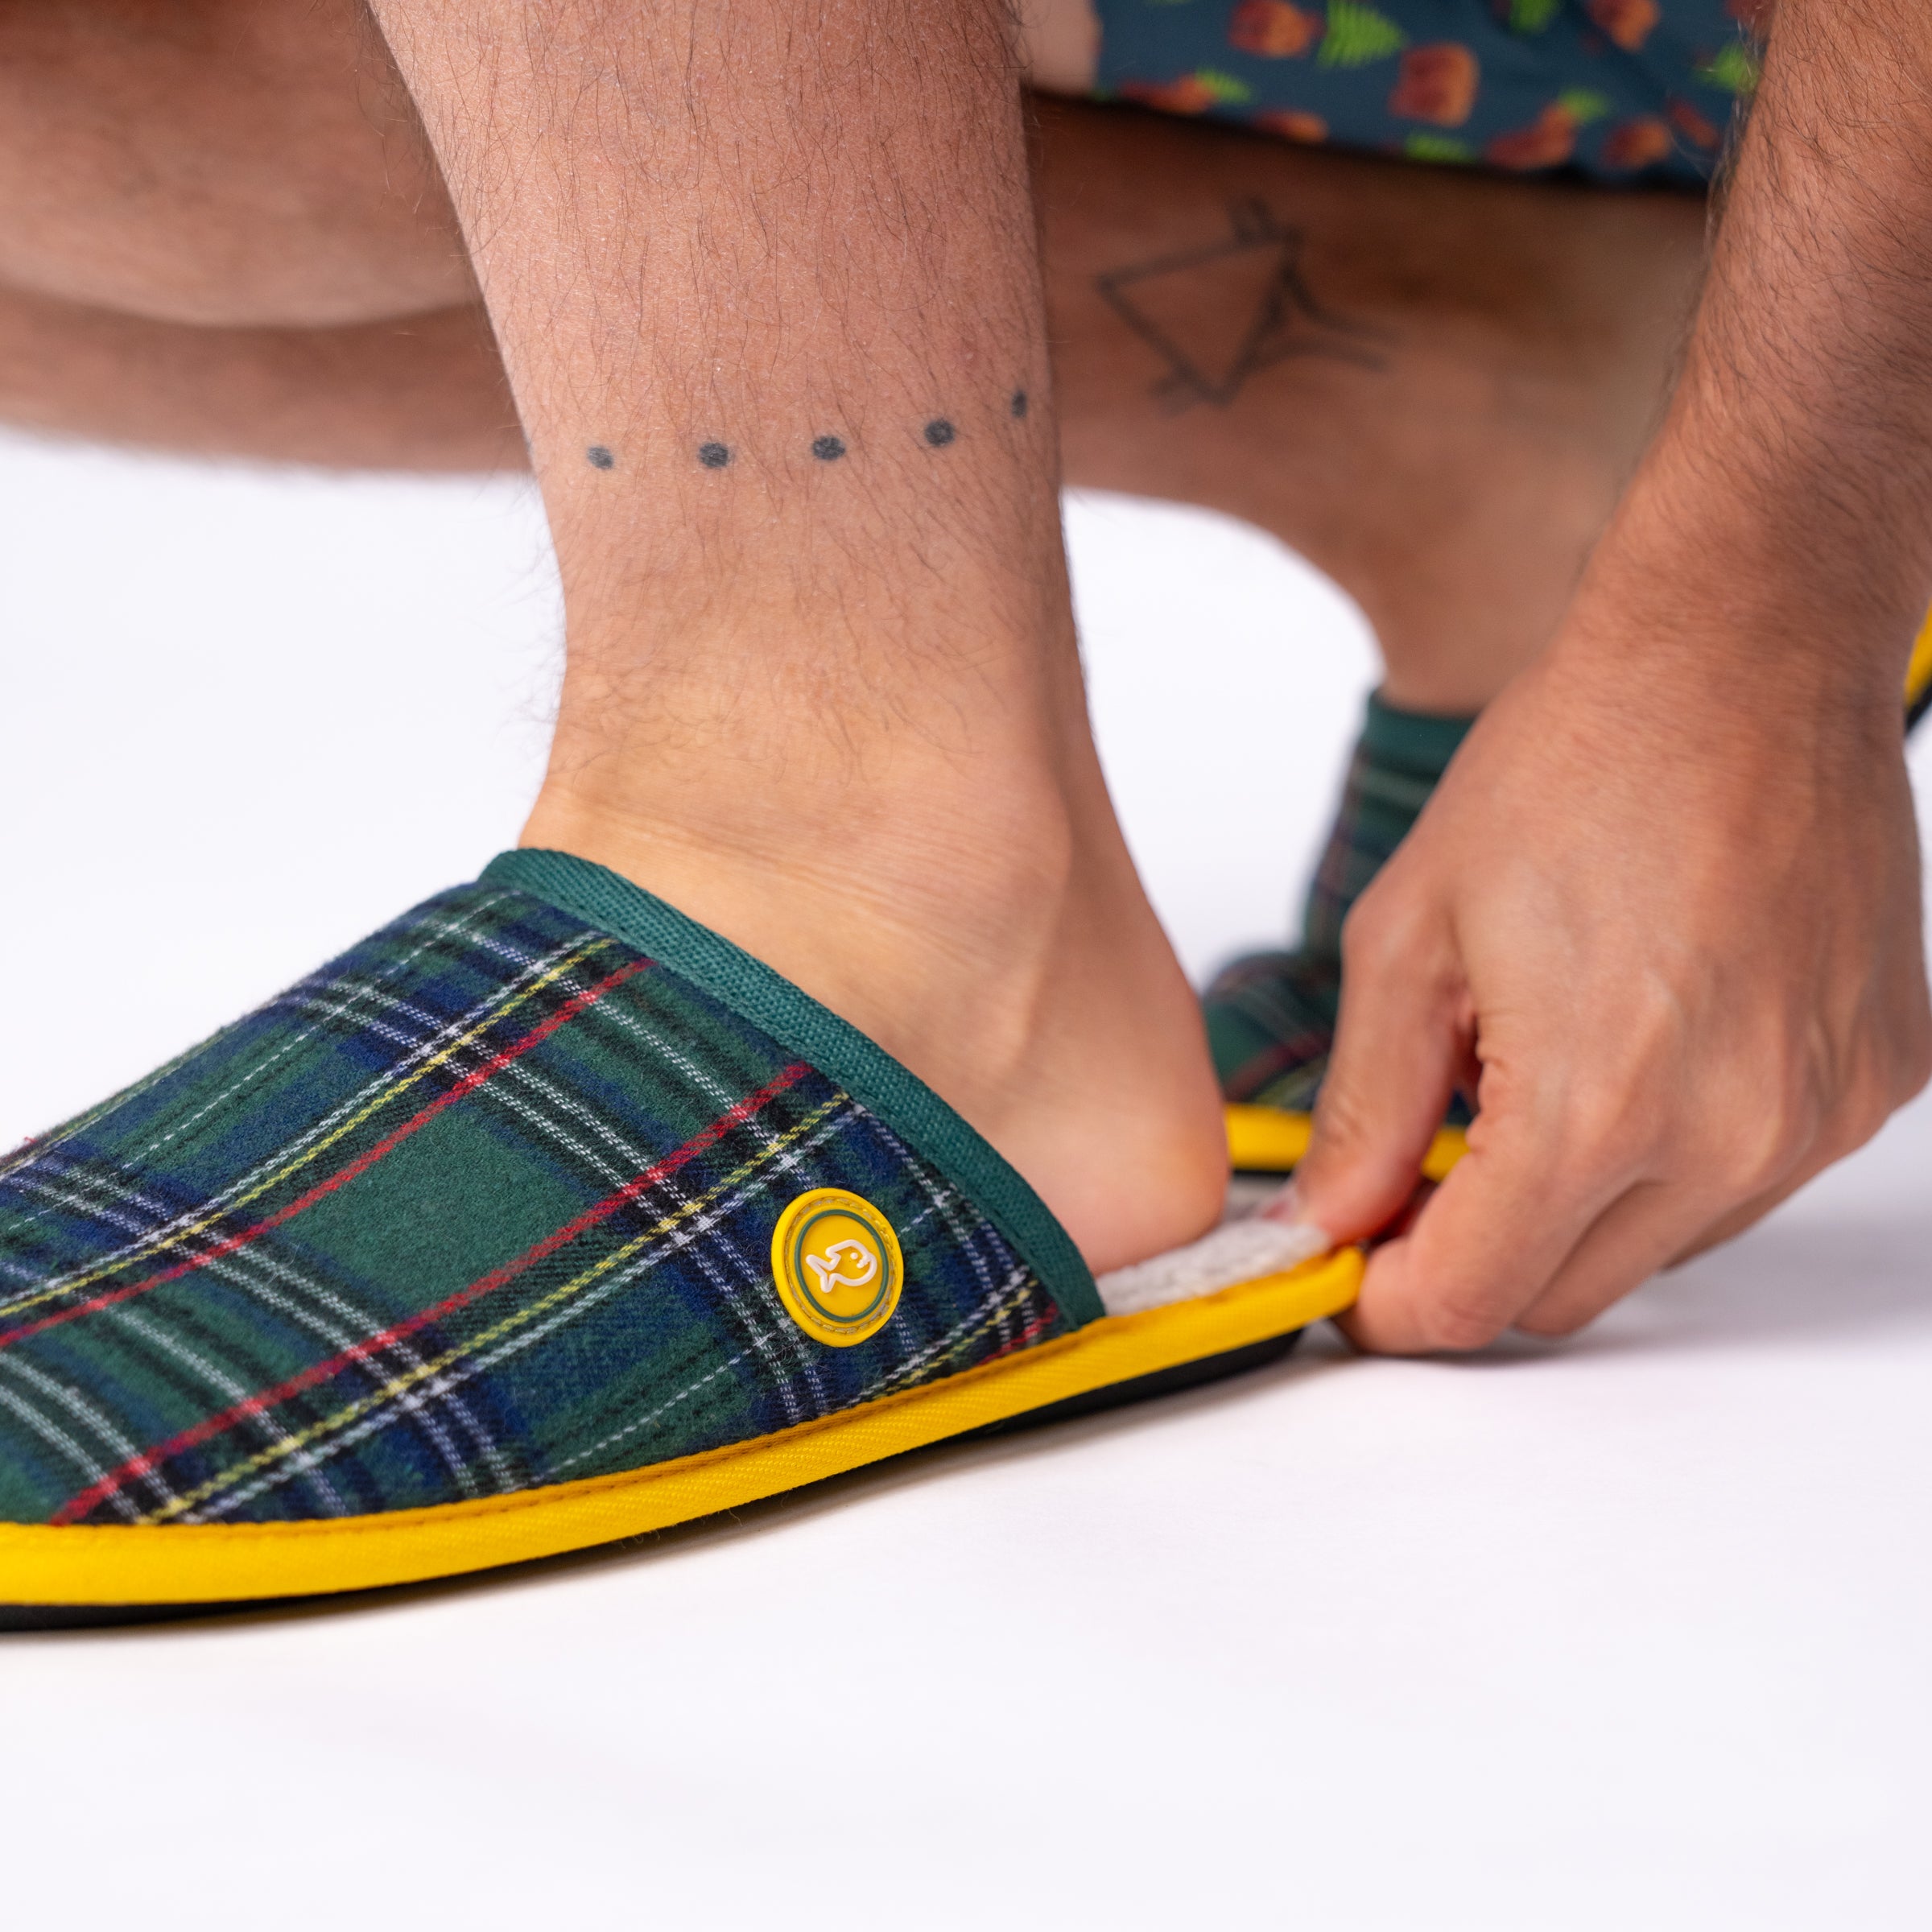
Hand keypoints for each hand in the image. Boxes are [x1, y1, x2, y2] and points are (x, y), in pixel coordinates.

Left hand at [1286, 600, 1930, 1352]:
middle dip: (1474, 1258)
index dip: (1392, 1306)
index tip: (1355, 1269)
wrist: (1741, 654)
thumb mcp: (1410, 937)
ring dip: (1576, 1204)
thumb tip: (1333, 1222)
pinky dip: (1673, 1151)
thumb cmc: (1569, 768)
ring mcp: (1817, 1115)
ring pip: (1653, 1249)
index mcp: (1594, 1103)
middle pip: (1561, 1299)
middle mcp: (1728, 1134)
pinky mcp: (1873, 1083)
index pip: (1472, 1302)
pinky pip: (1743, 1180)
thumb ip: (1366, 1108)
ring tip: (1540, 1067)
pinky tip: (1641, 1039)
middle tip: (1422, 1170)